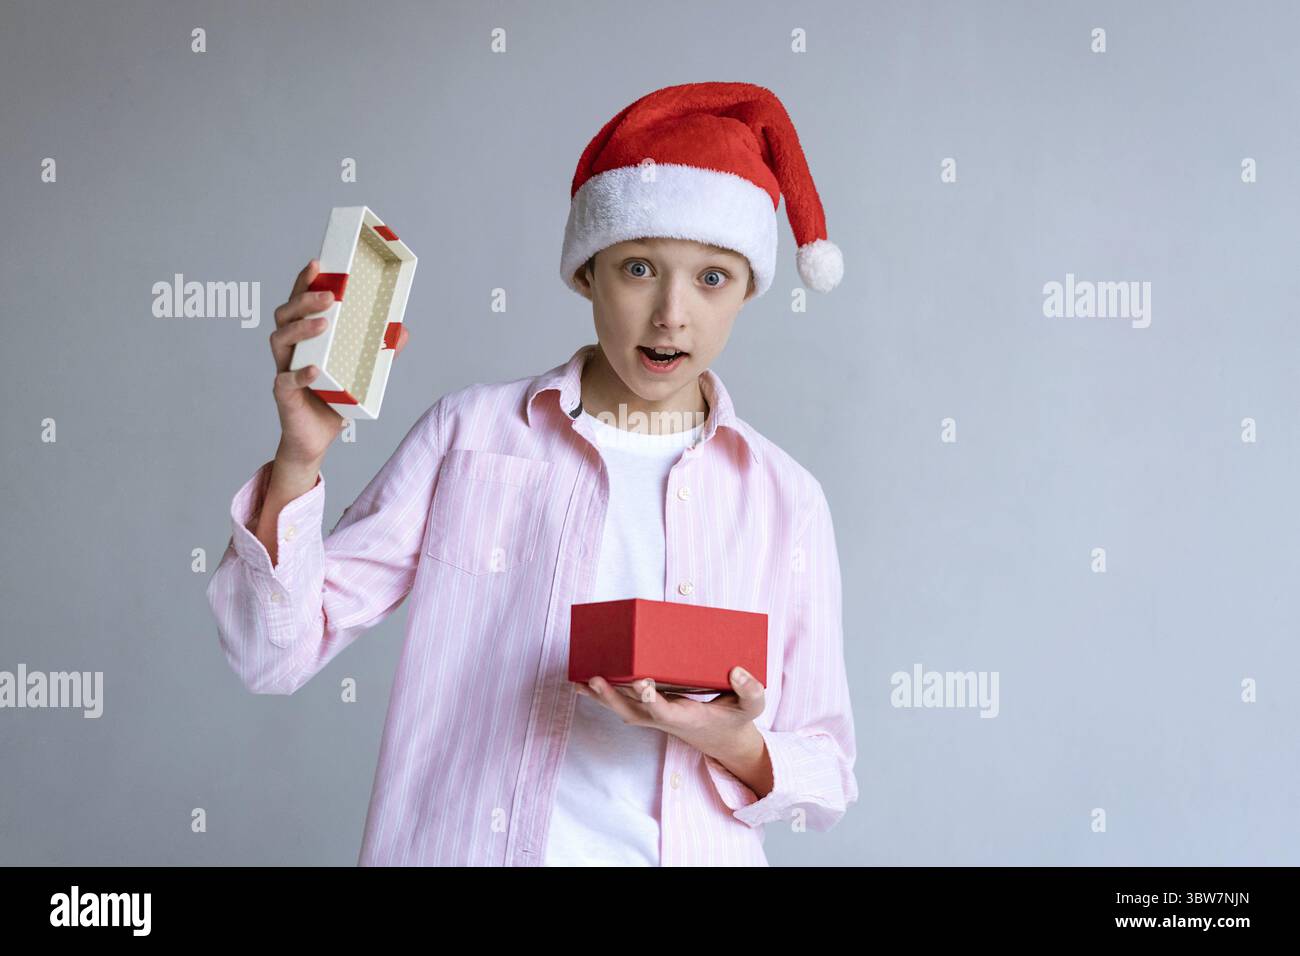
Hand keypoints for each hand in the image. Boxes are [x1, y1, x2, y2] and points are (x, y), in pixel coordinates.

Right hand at [268, 259, 410, 465]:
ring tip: (324, 324)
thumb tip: (402, 332)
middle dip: (304, 301)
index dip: (304, 282)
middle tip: (329, 296)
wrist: (316, 439)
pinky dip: (299, 374)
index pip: (298, 303)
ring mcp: (283, 370)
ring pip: (280, 340)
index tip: (316, 263)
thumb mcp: (359, 372)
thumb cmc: (333, 400)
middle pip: (284, 315)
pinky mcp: (284, 395)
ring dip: (302, 329)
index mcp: (304, 339)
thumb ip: (378, 353)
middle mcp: (289, 350)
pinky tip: (316, 370)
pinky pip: (285, 380)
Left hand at [576, 666, 764, 763]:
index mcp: (687, 718)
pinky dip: (601, 695)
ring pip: (622, 709)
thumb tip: (736, 670)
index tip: (644, 684)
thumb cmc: (735, 719)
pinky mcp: (649, 711)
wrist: (724, 740)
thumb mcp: (752, 707)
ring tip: (580, 679)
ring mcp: (654, 716)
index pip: (665, 712)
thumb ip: (751, 690)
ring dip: (600, 696)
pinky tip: (582, 681)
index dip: (652, 700)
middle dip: (612, 697)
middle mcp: (664, 719)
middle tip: (595, 678)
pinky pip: (621, 704)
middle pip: (632, 711)